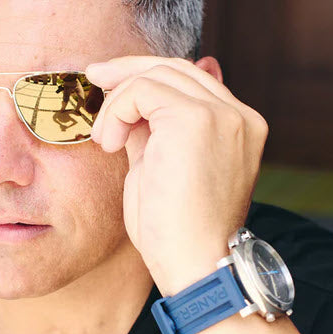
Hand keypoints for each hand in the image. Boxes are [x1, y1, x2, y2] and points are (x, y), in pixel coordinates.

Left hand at [86, 56, 268, 295]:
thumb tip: (134, 98)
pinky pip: (144, 89)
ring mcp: (223, 115)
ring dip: (119, 100)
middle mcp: (239, 116)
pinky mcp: (196, 119)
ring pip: (157, 74)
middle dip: (128, 70)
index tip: (110, 80)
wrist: (194, 265)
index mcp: (238, 127)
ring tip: (104, 139)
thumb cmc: (175, 230)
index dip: (146, 76)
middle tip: (93, 76)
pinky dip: (117, 110)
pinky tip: (109, 143)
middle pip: (176, 68)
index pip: (191, 80)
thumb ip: (155, 129)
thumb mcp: (162, 166)